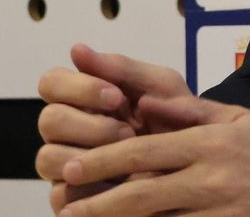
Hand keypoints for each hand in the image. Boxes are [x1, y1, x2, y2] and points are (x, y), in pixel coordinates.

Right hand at [37, 45, 194, 213]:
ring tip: (127, 158)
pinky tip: (119, 184)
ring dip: (89, 155)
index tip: (116, 96)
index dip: (77, 87)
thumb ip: (121, 68)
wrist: (202, 166)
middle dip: (90, 124)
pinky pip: (60, 195)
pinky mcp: (72, 200)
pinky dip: (90, 187)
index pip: (52, 83)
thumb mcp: (160, 87)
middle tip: (127, 131)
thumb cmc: (178, 121)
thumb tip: (76, 49)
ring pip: (47, 158)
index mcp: (83, 100)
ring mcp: (68, 167)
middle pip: (49, 120)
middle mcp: (69, 132)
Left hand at [57, 94, 249, 216]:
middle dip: (99, 199)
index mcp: (212, 143)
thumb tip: (146, 104)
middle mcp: (212, 179)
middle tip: (66, 202)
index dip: (105, 160)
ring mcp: (219, 211)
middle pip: (142, 192)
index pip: (146, 151)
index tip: (76, 167)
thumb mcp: (240, 119)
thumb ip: (190, 111)